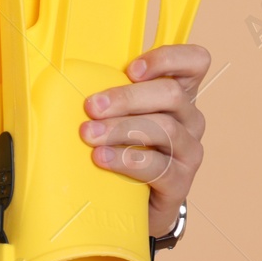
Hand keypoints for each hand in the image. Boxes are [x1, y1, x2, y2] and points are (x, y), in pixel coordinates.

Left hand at [78, 43, 209, 238]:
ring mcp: (189, 150)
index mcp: (177, 93)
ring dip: (121, 129)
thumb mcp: (116, 114)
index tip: (132, 70)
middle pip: (171, 94)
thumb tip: (66, 78)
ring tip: (89, 136)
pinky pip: (159, 166)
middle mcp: (190, 118)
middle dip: (127, 97)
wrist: (132, 200)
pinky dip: (127, 160)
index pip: (195, 62)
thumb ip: (109, 95)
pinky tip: (102, 158)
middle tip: (91, 107)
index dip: (168, 59)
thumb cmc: (121, 145)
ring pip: (165, 129)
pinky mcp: (181, 181)